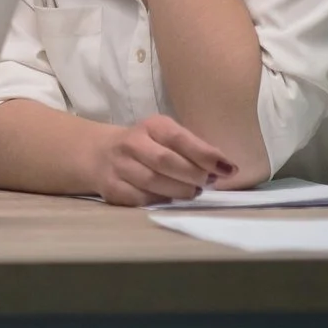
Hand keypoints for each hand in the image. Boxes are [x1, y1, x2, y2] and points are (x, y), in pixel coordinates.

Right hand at [90, 113, 239, 206]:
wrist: (99, 153)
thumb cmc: (147, 146)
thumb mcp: (166, 137)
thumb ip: (193, 149)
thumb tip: (226, 168)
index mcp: (151, 126)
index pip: (179, 138)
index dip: (205, 154)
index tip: (227, 169)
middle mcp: (131, 143)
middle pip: (165, 161)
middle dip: (193, 175)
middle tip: (208, 183)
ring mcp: (118, 166)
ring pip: (153, 183)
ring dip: (180, 191)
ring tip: (193, 192)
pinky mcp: (111, 188)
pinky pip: (140, 199)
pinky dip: (160, 201)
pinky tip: (169, 199)